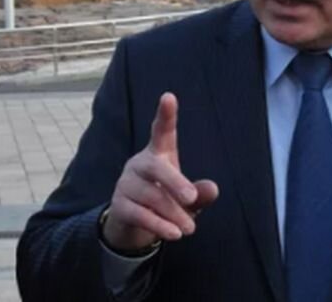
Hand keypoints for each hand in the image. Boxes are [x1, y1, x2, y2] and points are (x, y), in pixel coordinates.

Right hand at [102, 92, 218, 252]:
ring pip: (151, 196)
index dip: (165, 115)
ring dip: (173, 214)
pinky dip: (158, 225)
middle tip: (192, 199)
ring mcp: (126, 184)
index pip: (161, 132)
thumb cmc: (165, 202)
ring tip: (190, 228)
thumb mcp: (187, 200)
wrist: (133, 226)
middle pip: (156, 167)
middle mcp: (139, 164)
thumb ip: (200, 194)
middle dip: (175, 182)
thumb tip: (213, 189)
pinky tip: (173, 234)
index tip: (169, 97)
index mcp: (158, 155)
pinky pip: (140, 214)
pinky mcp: (119, 205)